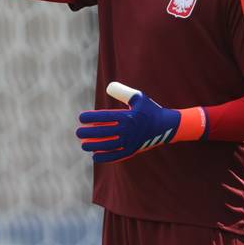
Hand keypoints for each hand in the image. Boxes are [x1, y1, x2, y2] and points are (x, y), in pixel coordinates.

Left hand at [76, 82, 206, 162]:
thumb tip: (108, 87)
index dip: (90, 117)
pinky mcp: (133, 150)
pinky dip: (105, 157)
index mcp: (128, 116)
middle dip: (88, 133)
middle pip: (103, 133)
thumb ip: (122, 91)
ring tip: (83, 145)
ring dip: (93, 146)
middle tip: (78, 132)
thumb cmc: (149, 109)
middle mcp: (128, 130)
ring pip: (107, 145)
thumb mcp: (138, 96)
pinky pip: (116, 156)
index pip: (104, 117)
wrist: (165, 126)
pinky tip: (95, 156)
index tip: (81, 118)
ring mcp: (130, 142)